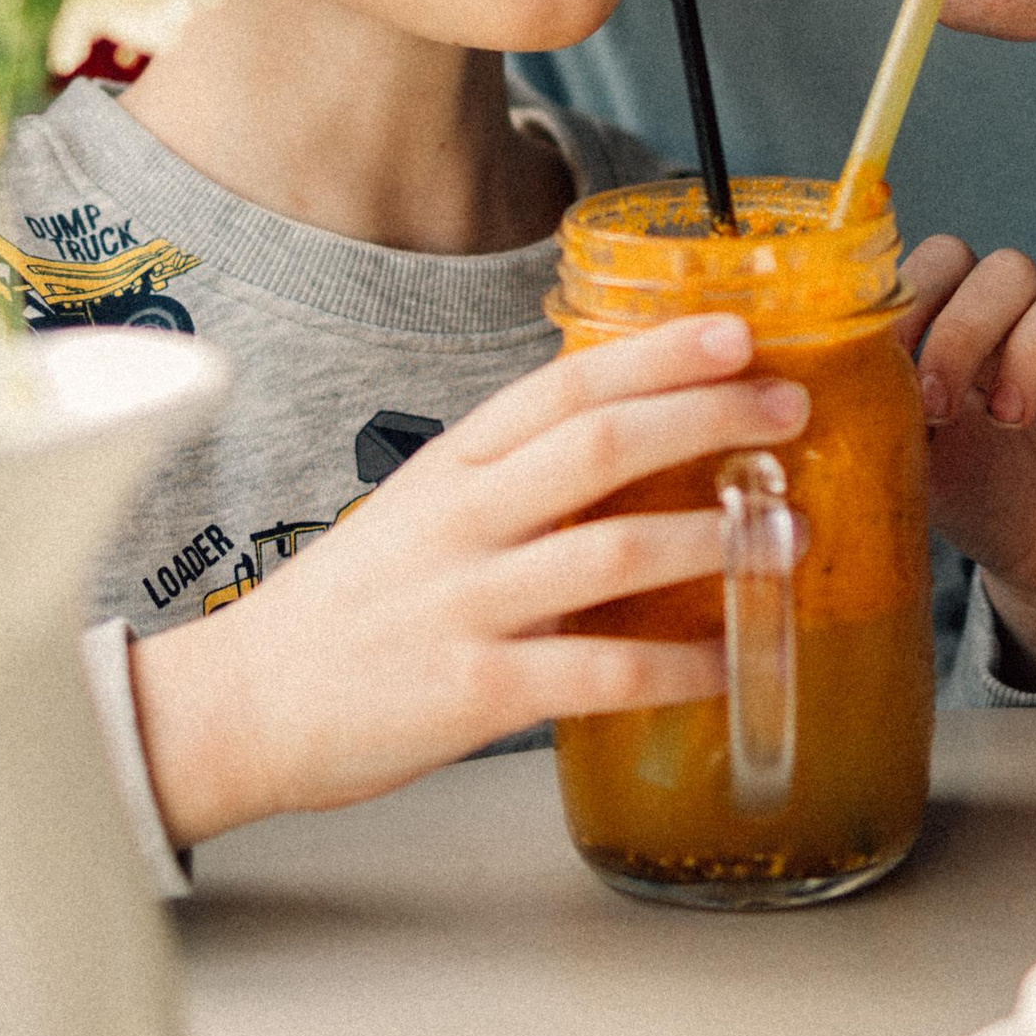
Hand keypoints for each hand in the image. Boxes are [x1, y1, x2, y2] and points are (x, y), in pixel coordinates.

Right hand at [130, 316, 807, 836]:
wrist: (244, 705)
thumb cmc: (351, 608)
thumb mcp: (423, 512)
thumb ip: (514, 481)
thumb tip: (633, 449)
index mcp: (453, 465)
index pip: (564, 384)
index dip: (656, 352)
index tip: (735, 331)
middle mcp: (463, 520)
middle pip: (601, 443)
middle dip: (709, 416)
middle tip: (791, 406)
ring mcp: (467, 603)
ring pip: (615, 550)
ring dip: (717, 540)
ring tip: (787, 538)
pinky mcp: (474, 691)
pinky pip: (599, 671)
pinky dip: (675, 667)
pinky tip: (727, 664)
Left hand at [901, 238, 1035, 693]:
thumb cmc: (983, 505)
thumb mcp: (917, 464)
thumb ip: (880, 419)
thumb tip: (820, 392)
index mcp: (978, 324)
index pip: (949, 257)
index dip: (917, 293)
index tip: (886, 357)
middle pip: (1010, 266)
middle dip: (966, 327)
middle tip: (941, 403)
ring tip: (1008, 416)